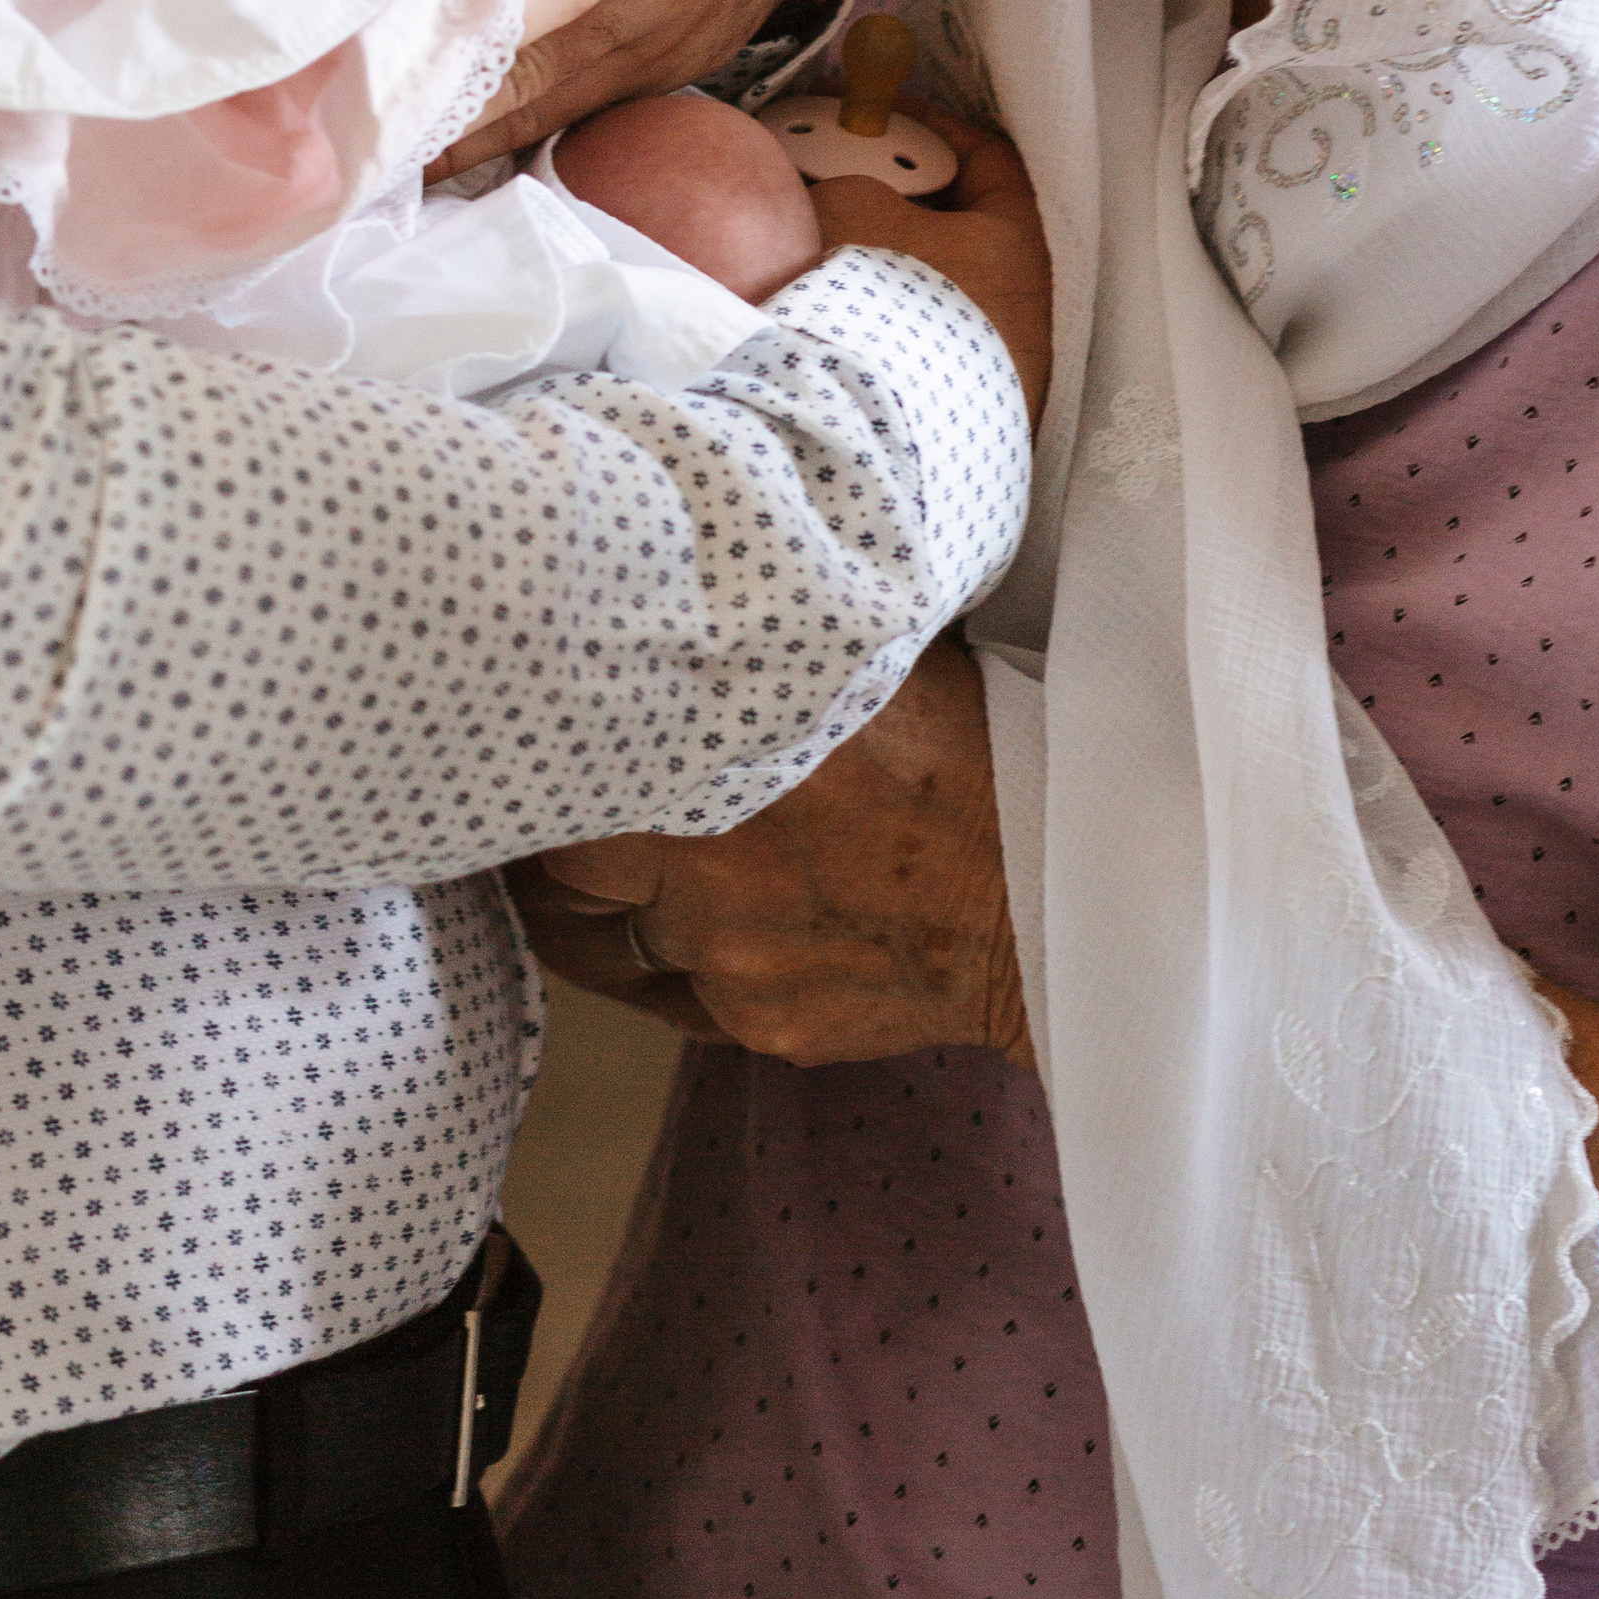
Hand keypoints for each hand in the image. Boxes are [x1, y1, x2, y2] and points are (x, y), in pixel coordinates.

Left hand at [512, 636, 1030, 1066]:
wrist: (1061, 899)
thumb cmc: (973, 751)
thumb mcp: (868, 661)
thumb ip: (770, 642)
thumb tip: (698, 572)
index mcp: (715, 756)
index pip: (558, 772)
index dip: (538, 760)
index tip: (537, 743)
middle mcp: (702, 867)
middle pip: (560, 870)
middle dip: (558, 845)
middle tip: (563, 814)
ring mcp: (727, 961)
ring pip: (611, 945)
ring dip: (612, 910)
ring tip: (627, 875)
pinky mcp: (763, 1027)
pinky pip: (683, 998)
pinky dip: (685, 966)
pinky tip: (720, 927)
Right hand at [811, 109, 1051, 424]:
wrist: (886, 434)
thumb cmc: (887, 297)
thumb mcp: (853, 208)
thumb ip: (844, 180)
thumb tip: (825, 186)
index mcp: (1018, 243)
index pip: (989, 158)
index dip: (930, 125)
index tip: (876, 113)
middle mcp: (1022, 309)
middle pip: (957, 228)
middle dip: (892, 199)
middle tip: (833, 181)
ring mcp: (992, 372)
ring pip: (931, 293)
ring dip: (878, 268)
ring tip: (815, 254)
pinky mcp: (955, 418)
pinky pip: (914, 349)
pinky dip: (877, 326)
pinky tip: (826, 323)